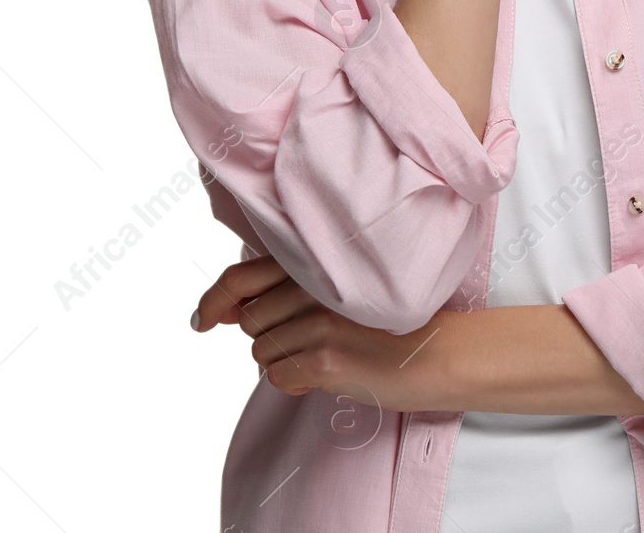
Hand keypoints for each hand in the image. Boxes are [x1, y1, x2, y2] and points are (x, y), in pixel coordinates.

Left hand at [190, 253, 454, 410]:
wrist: (440, 352)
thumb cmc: (393, 321)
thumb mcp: (344, 287)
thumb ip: (295, 285)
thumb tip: (230, 307)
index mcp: (316, 261)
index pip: (240, 277)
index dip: (214, 300)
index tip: (203, 320)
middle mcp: (313, 286)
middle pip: (249, 321)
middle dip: (268, 336)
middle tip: (307, 339)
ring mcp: (317, 321)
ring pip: (260, 352)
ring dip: (284, 360)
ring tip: (325, 354)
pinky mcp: (324, 357)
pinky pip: (278, 378)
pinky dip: (295, 383)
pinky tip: (326, 373)